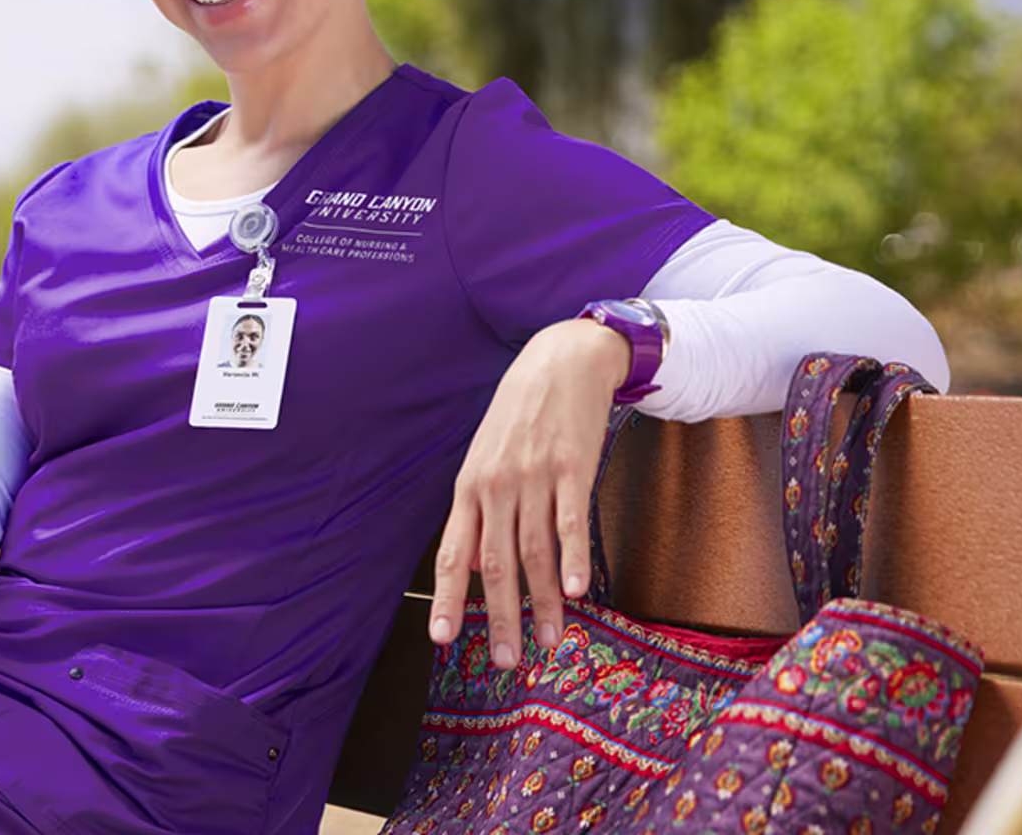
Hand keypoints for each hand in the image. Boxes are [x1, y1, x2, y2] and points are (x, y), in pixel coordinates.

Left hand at [428, 319, 631, 665]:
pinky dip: (573, 560)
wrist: (561, 361)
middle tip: (507, 661)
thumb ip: (478, 512)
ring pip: (535, 553)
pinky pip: (570, 523)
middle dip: (500, 618)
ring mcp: (534, 478)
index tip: (443, 639)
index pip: (453, 553)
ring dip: (543, 604)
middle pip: (495, 564)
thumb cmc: (520, 414)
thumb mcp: (485, 456)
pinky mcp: (572, 470)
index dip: (448, 599)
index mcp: (469, 487)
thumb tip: (473, 567)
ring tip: (550, 642)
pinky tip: (577, 593)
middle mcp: (496, 486)